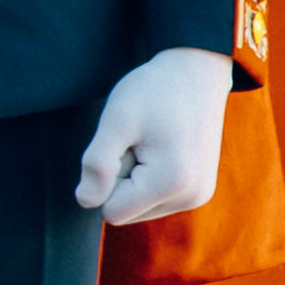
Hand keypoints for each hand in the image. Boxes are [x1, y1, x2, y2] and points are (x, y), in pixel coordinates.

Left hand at [78, 46, 234, 224]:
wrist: (195, 73)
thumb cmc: (152, 91)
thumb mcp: (116, 121)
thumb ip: (97, 165)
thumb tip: (86, 201)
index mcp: (172, 184)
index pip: (111, 211)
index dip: (105, 179)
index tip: (125, 144)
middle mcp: (192, 197)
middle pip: (126, 211)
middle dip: (121, 178)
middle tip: (139, 140)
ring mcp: (199, 196)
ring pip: (138, 206)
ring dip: (134, 176)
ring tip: (151, 142)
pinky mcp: (199, 190)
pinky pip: (154, 199)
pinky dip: (148, 176)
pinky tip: (162, 147)